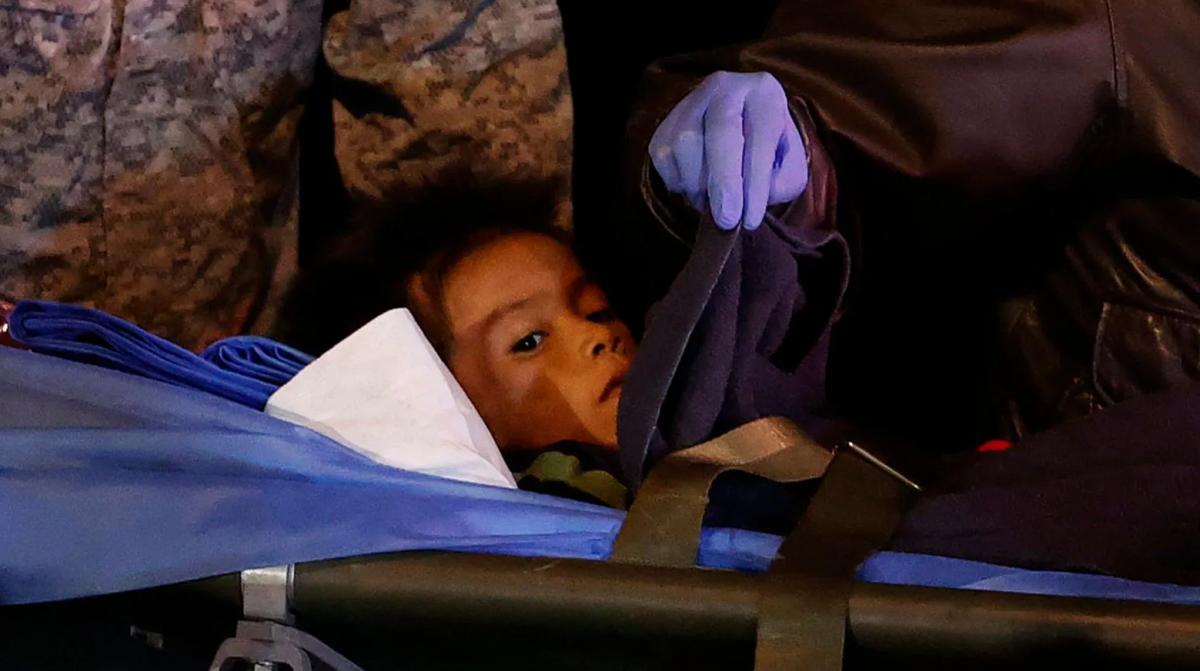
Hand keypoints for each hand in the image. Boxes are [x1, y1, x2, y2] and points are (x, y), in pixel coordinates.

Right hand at [649, 71, 807, 229]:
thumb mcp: (789, 168)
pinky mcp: (667, 121)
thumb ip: (779, 182)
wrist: (742, 132)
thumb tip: (746, 197)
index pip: (760, 137)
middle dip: (723, 182)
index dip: (754, 183)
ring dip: (697, 184)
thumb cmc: (771, 153)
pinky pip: (663, 155)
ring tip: (711, 203)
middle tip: (726, 220)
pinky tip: (695, 188)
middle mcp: (726, 86)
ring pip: (685, 143)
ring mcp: (691, 101)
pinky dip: (678, 181)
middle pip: (720, 132)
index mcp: (765, 93)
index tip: (750, 220)